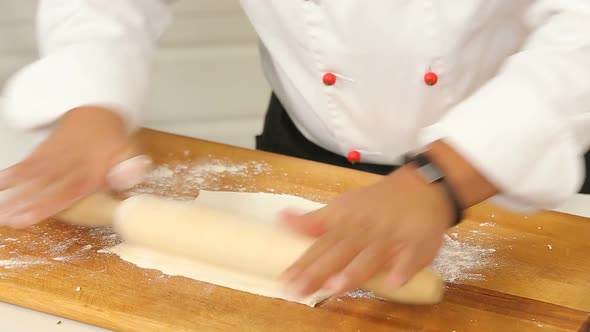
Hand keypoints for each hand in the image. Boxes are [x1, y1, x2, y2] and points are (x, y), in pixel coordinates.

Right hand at [0, 107, 150, 227]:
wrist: (98, 112)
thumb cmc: (113, 140)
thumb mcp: (129, 152)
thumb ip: (130, 168)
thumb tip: (128, 178)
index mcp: (93, 168)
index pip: (70, 190)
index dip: (50, 204)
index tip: (33, 217)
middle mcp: (71, 164)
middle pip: (46, 187)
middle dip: (27, 204)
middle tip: (9, 219)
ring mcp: (56, 157)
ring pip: (33, 177)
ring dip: (15, 193)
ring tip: (1, 210)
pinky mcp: (44, 151)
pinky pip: (27, 163)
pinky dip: (12, 173)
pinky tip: (0, 183)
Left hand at [281, 166, 453, 297]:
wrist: (419, 187)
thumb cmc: (375, 204)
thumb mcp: (342, 208)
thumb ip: (314, 222)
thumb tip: (281, 219)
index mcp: (346, 223)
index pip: (321, 244)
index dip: (304, 262)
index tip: (285, 279)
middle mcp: (364, 230)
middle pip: (340, 252)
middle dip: (320, 271)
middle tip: (300, 289)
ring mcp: (391, 237)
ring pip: (371, 255)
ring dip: (354, 271)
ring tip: (337, 287)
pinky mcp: (417, 242)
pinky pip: (411, 256)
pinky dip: (403, 269)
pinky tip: (393, 283)